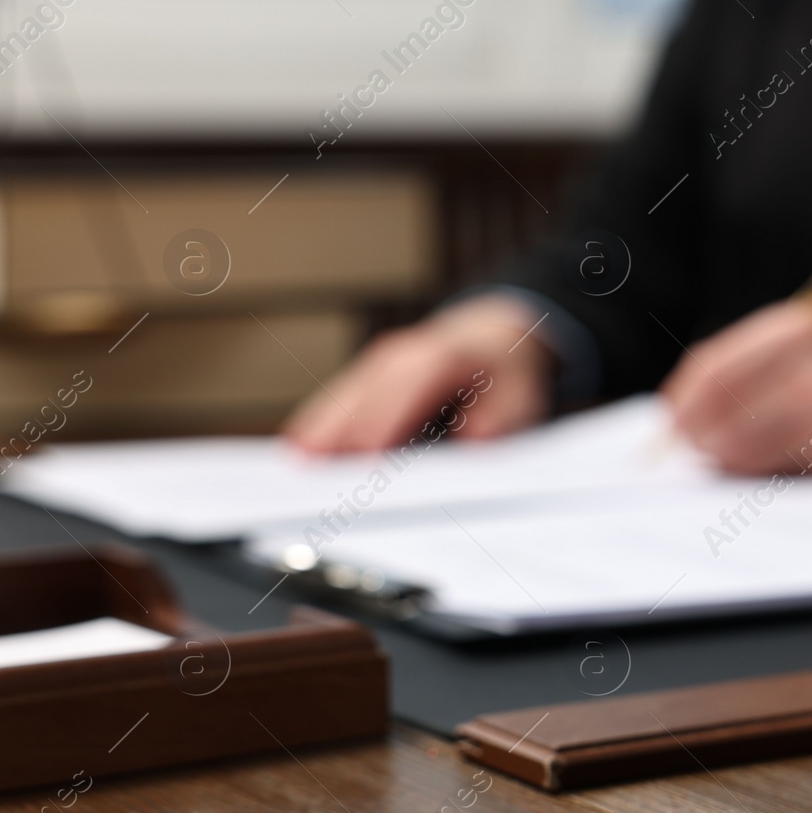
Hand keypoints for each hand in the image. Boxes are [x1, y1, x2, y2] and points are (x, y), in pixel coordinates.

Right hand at [283, 294, 553, 452]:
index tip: (364, 457)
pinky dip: (317, 423)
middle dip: (338, 433)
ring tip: (292, 468)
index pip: (407, 389)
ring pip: (342, 398)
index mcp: (442, 358)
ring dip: (317, 430)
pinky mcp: (366, 378)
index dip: (383, 422)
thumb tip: (475, 441)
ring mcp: (378, 364)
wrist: (492, 336)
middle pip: (363, 396)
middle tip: (311, 476)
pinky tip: (297, 451)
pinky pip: (337, 401)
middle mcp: (402, 356)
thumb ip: (499, 420)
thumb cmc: (505, 375)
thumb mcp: (519, 397)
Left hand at [659, 303, 811, 473]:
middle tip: (688, 453)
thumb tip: (689, 415)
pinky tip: (761, 472)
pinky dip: (760, 473)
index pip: (712, 368)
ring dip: (723, 458)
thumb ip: (762, 368)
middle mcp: (808, 356)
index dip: (683, 402)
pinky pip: (781, 466)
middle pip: (719, 405)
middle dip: (695, 435)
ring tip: (721, 464)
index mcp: (795, 328)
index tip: (671, 424)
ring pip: (742, 440)